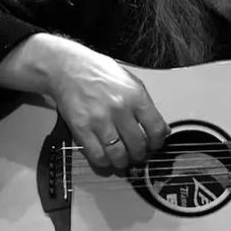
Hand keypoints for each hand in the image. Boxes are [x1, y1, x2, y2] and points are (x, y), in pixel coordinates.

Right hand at [49, 43, 169, 168]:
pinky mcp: (81, 128)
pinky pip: (97, 155)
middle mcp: (119, 109)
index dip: (157, 143)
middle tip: (137, 154)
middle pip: (137, 145)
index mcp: (135, 96)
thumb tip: (162, 129)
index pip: (156, 129)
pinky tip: (106, 157)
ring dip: (122, 162)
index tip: (154, 146)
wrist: (69, 68)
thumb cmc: (100, 73)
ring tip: (122, 159)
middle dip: (140, 155)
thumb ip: (148, 106)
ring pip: (118, 155)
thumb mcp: (132, 83)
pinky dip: (104, 162)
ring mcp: (100, 120)